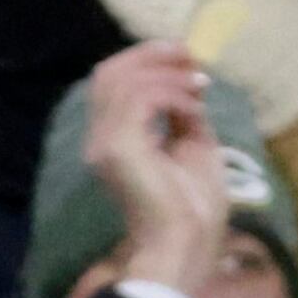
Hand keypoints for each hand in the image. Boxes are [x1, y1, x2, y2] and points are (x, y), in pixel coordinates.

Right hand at [83, 38, 231, 296]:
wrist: (188, 243)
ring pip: (125, 79)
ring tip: (199, 87)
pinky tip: (194, 110)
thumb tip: (189, 79)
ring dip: (169, 75)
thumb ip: (184, 112)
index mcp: (113, 139)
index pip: (112, 82)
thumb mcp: (194, 145)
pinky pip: (142, 98)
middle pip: (108, 72)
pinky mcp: (118, 147)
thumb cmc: (193, 207)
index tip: (189, 60)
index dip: (147, 60)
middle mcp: (99, 139)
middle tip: (192, 58)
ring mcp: (104, 143)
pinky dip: (173, 95)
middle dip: (152, 55)